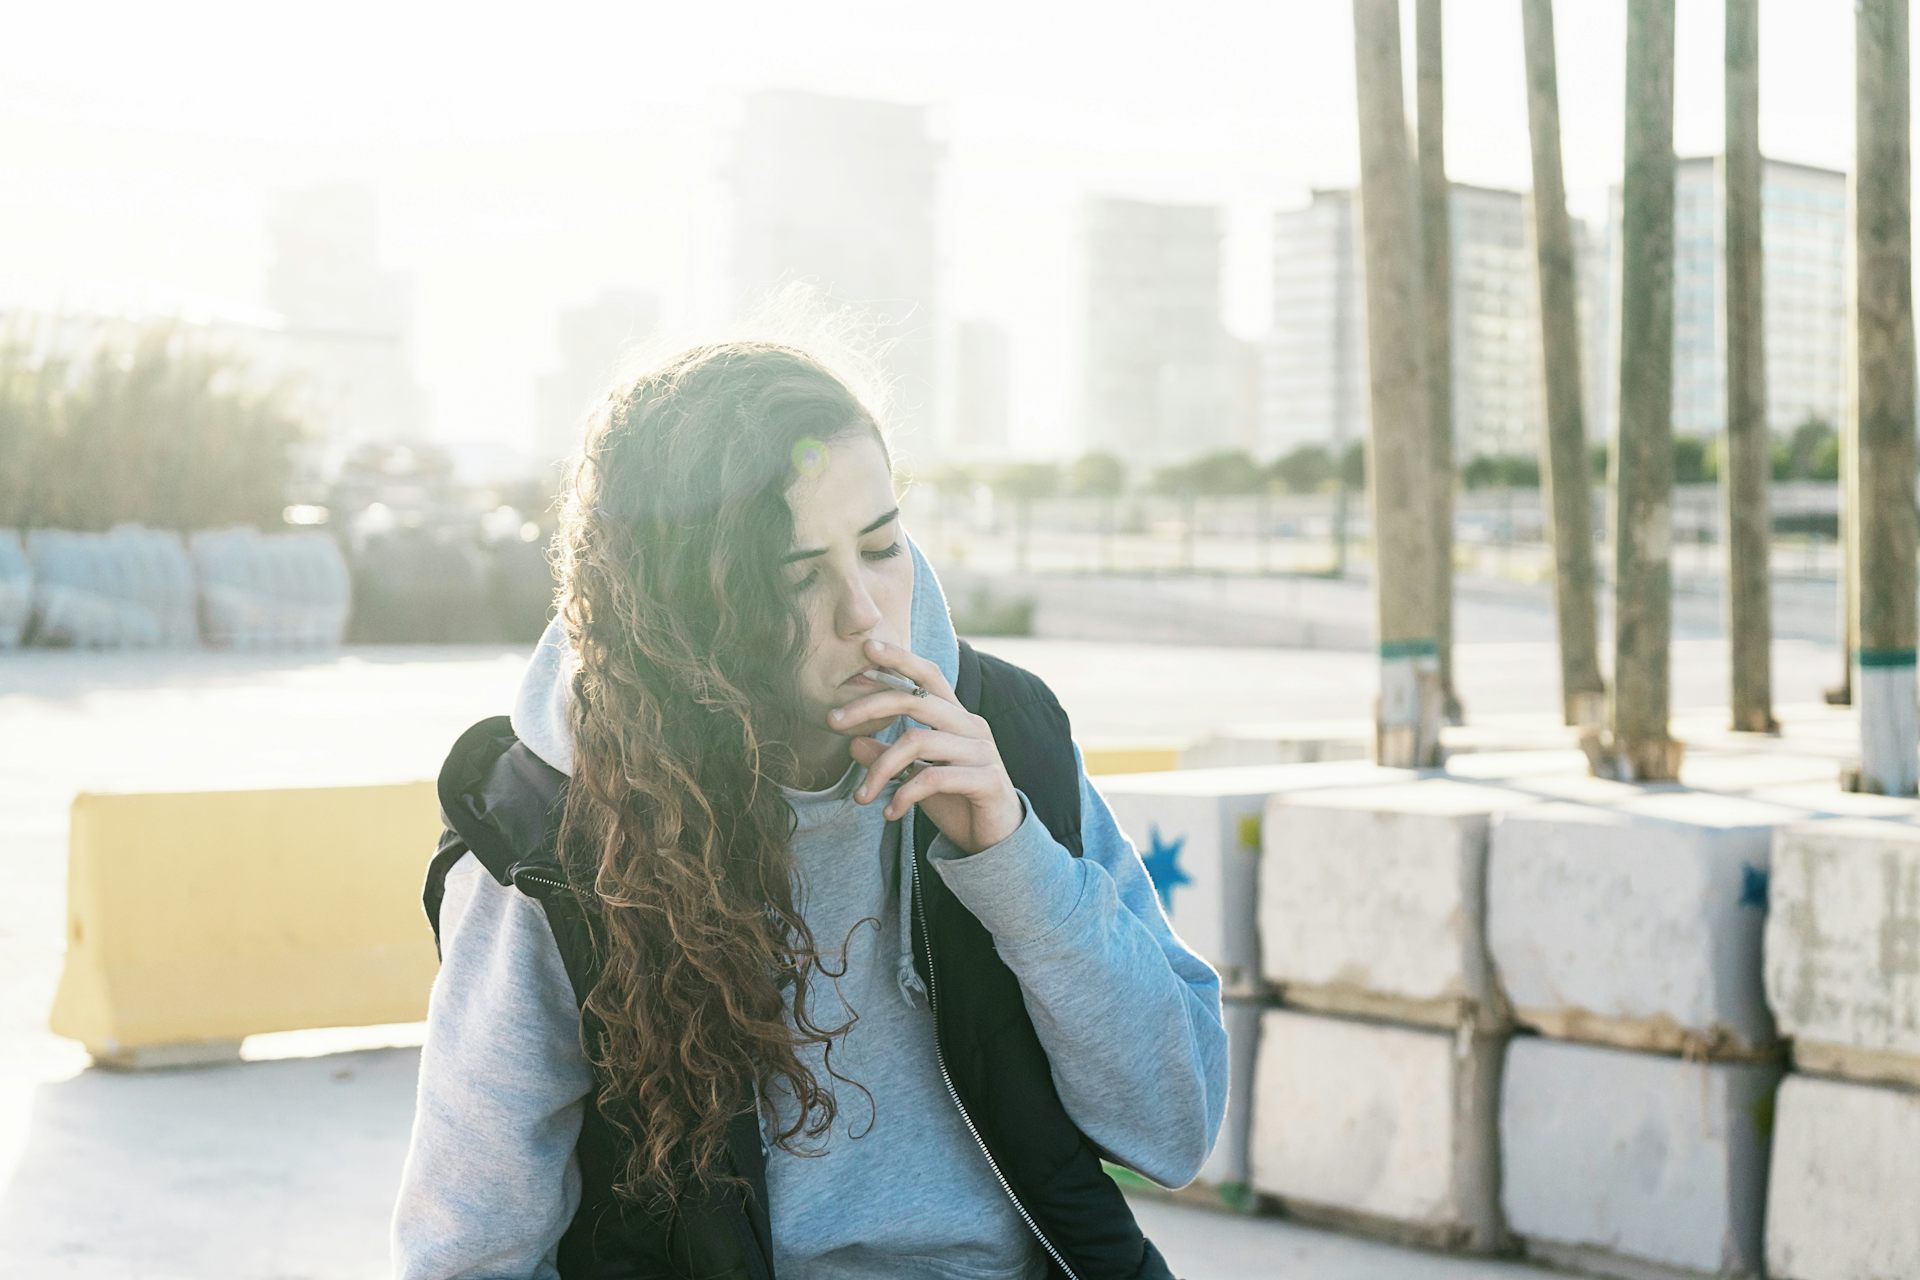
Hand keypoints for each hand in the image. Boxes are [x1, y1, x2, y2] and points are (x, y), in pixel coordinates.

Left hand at [830, 637, 1024, 854]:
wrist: (998, 839)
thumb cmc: (957, 801)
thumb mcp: (916, 777)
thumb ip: (889, 757)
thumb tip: (853, 741)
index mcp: (956, 717)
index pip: (929, 676)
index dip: (900, 658)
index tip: (866, 648)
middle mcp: (971, 726)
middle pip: (916, 700)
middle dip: (869, 707)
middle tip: (831, 720)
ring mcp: (982, 751)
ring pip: (918, 741)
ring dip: (880, 769)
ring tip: (861, 797)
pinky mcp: (987, 779)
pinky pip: (934, 778)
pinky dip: (904, 795)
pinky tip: (889, 812)